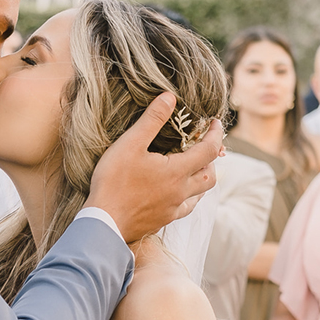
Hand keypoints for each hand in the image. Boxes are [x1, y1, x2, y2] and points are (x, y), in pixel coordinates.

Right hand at [86, 92, 220, 241]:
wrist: (104, 222)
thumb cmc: (114, 182)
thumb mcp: (130, 144)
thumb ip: (152, 119)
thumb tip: (170, 97)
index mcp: (177, 171)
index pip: (209, 150)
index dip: (215, 134)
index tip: (214, 123)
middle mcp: (181, 192)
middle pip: (210, 175)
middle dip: (211, 158)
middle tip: (202, 145)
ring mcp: (173, 208)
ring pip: (200, 194)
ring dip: (202, 178)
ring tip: (192, 167)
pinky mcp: (164, 220)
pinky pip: (185, 208)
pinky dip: (188, 196)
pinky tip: (177, 192)